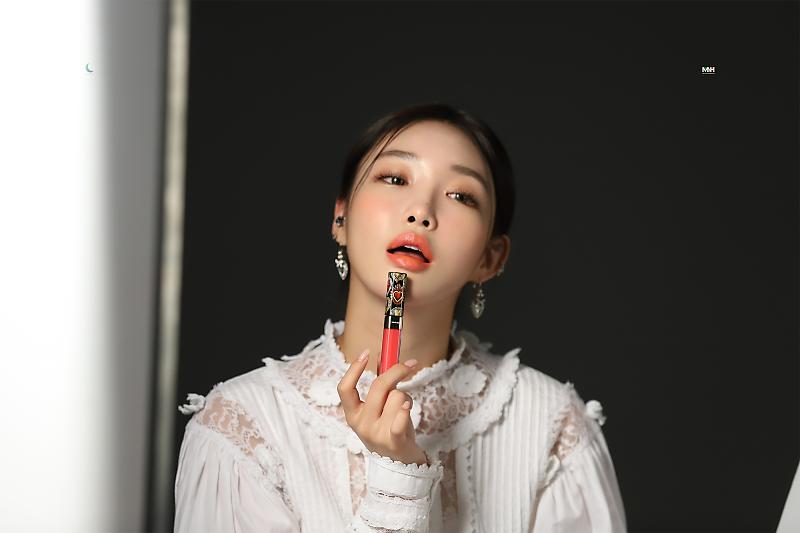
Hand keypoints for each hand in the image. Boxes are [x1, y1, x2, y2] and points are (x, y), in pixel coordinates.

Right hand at [337, 349, 428, 465]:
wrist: (400, 465)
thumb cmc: (389, 429)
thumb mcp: (379, 408)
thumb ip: (379, 384)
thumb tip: (383, 356)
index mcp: (353, 415)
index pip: (344, 388)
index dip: (354, 369)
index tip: (366, 352)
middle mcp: (362, 424)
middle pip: (378, 386)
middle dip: (396, 371)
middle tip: (409, 364)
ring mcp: (376, 433)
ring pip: (396, 397)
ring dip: (407, 397)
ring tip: (405, 410)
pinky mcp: (394, 441)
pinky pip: (400, 416)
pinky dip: (406, 408)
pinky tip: (406, 408)